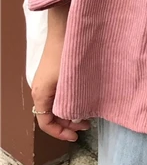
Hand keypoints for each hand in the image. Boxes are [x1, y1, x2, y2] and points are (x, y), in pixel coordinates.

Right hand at [31, 4, 89, 141]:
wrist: (66, 28)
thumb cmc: (67, 54)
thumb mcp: (69, 83)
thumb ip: (70, 102)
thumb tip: (77, 117)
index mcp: (40, 94)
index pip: (46, 123)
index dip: (60, 132)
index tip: (76, 136)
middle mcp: (41, 89)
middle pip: (51, 115)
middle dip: (67, 123)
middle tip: (86, 125)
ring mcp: (47, 81)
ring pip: (56, 104)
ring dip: (69, 111)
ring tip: (88, 114)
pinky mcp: (55, 73)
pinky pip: (59, 93)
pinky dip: (69, 100)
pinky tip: (85, 98)